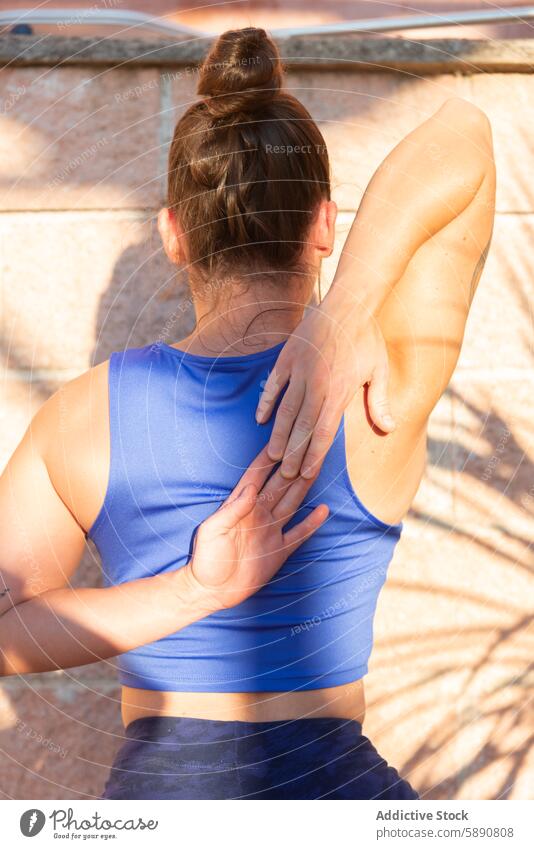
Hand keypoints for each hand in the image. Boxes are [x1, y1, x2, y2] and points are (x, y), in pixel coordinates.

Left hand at [184, 446, 328, 612]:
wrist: (211, 591)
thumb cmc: (206, 559)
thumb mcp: (212, 531)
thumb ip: (232, 509)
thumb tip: (251, 488)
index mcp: (241, 506)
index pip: (257, 476)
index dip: (268, 458)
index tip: (281, 439)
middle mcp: (259, 514)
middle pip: (280, 485)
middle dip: (293, 466)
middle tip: (308, 447)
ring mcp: (270, 531)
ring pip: (292, 503)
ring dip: (304, 487)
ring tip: (318, 469)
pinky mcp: (278, 550)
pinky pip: (298, 533)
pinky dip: (311, 522)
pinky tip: (323, 510)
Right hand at [255, 297, 395, 479]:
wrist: (349, 303)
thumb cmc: (366, 338)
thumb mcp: (379, 370)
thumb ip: (380, 402)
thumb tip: (390, 429)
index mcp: (339, 391)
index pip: (323, 431)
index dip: (314, 455)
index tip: (306, 473)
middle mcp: (317, 384)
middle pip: (301, 427)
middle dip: (293, 454)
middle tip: (285, 475)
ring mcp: (299, 370)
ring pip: (285, 410)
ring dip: (278, 435)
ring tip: (272, 455)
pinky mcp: (287, 357)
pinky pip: (273, 385)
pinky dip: (266, 402)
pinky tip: (261, 419)